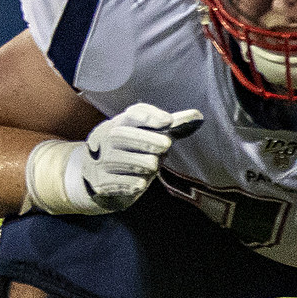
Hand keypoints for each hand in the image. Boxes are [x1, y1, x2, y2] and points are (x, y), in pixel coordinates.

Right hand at [57, 103, 203, 212]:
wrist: (98, 177)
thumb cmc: (131, 150)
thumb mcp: (145, 134)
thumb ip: (171, 125)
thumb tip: (198, 116)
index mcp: (117, 123)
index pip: (133, 115)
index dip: (151, 117)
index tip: (168, 121)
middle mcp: (106, 139)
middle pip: (134, 137)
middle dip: (154, 142)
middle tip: (164, 147)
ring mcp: (102, 161)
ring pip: (139, 162)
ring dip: (148, 165)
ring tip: (149, 165)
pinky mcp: (102, 182)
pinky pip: (131, 183)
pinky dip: (137, 182)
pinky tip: (138, 181)